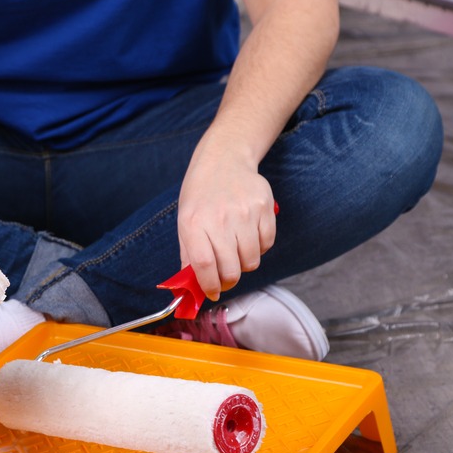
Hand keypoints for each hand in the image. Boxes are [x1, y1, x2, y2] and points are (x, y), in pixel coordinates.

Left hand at [177, 145, 276, 300]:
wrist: (224, 161)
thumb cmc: (200, 196)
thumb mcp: (185, 222)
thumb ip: (188, 254)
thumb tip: (191, 287)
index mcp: (194, 223)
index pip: (204, 265)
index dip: (209, 285)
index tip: (213, 292)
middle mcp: (220, 219)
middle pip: (231, 268)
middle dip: (228, 280)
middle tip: (226, 277)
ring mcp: (245, 213)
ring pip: (252, 260)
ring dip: (244, 264)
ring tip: (236, 252)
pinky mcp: (265, 208)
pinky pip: (267, 244)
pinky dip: (259, 248)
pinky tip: (249, 237)